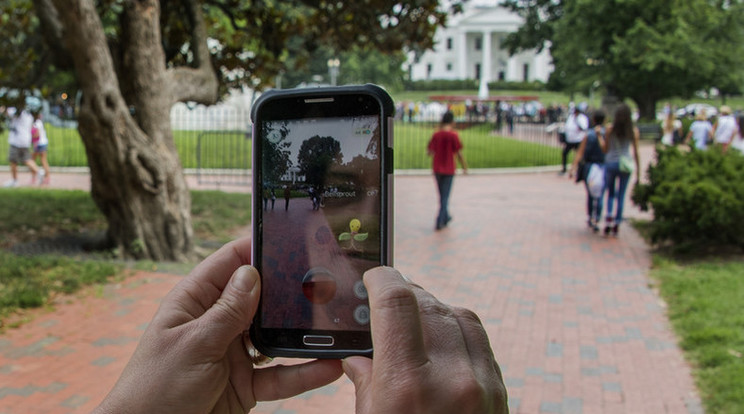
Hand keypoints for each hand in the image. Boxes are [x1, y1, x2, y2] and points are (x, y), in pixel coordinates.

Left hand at [93, 237, 342, 413]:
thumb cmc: (155, 389)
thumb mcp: (193, 345)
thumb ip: (227, 311)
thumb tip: (253, 272)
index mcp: (195, 302)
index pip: (229, 263)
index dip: (257, 247)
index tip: (290, 236)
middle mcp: (218, 323)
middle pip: (260, 297)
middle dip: (289, 289)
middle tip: (325, 279)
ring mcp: (235, 353)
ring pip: (276, 336)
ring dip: (302, 333)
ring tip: (333, 323)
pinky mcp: (248, 384)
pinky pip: (283, 375)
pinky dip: (305, 373)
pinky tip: (329, 366)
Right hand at [343, 267, 507, 413]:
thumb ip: (365, 382)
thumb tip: (359, 357)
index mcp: (407, 385)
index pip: (396, 302)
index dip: (382, 279)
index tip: (373, 277)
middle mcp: (451, 379)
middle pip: (429, 304)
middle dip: (406, 296)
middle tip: (388, 301)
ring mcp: (483, 384)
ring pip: (460, 315)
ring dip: (436, 311)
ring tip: (416, 325)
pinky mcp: (501, 392)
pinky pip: (480, 341)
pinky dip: (459, 334)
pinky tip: (442, 347)